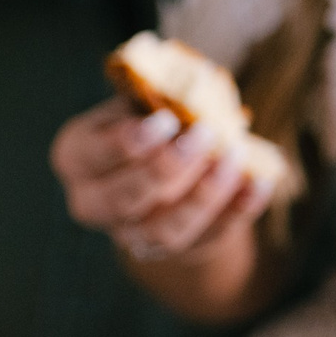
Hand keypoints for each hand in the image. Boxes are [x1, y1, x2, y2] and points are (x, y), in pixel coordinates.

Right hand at [51, 98, 273, 263]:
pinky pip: (208, 237)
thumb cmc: (146, 121)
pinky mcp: (177, 249)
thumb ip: (154, 98)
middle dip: (166, 168)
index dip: (128, 142)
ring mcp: (132, 234)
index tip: (167, 120)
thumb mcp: (138, 102)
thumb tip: (195, 87)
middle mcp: (92, 203)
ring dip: (204, 195)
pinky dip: (237, 210)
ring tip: (235, 157)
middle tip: (204, 134)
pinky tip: (259, 182)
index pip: (93, 157)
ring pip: (164, 231)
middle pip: (123, 200)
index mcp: (76, 158)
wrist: (163, 167)